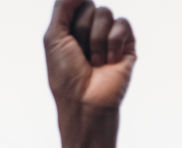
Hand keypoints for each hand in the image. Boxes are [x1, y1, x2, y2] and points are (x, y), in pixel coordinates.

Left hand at [44, 0, 135, 147]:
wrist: (85, 103)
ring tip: (95, 62)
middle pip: (91, 6)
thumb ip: (63, 6)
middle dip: (82, 30)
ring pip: (106, 13)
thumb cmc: (66, 76)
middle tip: (81, 55)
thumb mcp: (54, 36)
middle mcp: (91, 32)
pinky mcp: (127, 47)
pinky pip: (123, 24)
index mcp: (72, 29)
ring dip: (96, 40)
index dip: (72, 19)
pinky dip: (113, 43)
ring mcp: (110, 39)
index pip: (77, 3)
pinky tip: (109, 61)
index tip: (69, 40)